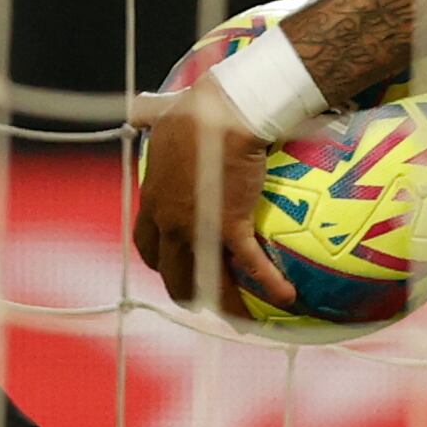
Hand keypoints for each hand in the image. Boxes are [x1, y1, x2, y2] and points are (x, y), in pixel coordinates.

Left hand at [125, 83, 296, 317]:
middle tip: (200, 298)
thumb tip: (140, 105)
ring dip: (222, 304)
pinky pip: (250, 265)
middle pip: (171, 270)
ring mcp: (198, 228)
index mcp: (155, 198)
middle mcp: (170, 221)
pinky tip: (286, 298)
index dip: (158, 256)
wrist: (225, 114)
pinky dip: (269, 284)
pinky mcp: (230, 227)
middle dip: (184, 289)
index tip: (167, 262)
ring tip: (238, 320)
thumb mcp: (163, 114)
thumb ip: (150, 116)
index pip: (147, 240)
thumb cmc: (195, 109)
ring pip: (205, 280)